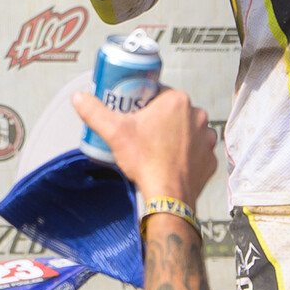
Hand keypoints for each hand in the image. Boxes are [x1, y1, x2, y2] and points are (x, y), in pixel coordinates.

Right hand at [73, 85, 216, 205]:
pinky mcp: (211, 158)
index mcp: (176, 101)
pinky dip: (187, 153)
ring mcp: (207, 138)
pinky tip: (172, 160)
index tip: (132, 113)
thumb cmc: (146, 162)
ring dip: (175, 134)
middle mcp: (198, 115)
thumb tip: (78, 97)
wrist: (168, 197)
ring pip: (187, 128)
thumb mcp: (114, 133)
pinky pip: (197, 149)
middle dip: (158, 118)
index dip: (142, 101)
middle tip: (140, 132)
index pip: (156, 92)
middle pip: (172, 110)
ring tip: (156, 146)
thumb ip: (94, 112)